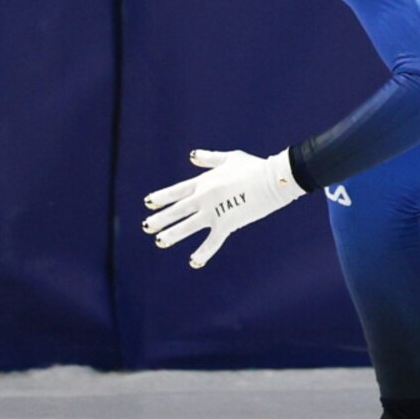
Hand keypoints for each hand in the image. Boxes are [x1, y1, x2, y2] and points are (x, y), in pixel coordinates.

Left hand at [142, 149, 304, 268]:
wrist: (273, 178)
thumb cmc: (255, 166)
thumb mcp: (230, 158)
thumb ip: (209, 158)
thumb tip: (192, 156)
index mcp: (202, 182)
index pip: (176, 192)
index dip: (161, 198)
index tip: (148, 203)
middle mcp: (203, 198)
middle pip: (176, 210)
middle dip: (160, 219)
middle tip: (146, 226)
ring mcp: (213, 211)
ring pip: (186, 226)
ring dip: (171, 235)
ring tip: (159, 241)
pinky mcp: (226, 224)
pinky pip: (212, 241)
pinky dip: (203, 252)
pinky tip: (193, 262)